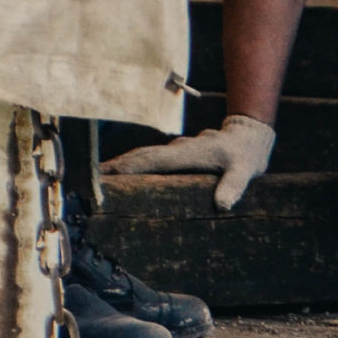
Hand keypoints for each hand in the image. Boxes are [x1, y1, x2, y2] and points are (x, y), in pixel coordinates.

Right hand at [101, 115, 276, 209]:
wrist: (249, 133)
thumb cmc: (246, 154)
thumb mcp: (245, 170)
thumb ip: (234, 186)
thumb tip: (222, 204)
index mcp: (188, 153)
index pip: (152, 160)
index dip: (128, 167)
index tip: (105, 174)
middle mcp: (178, 150)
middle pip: (140, 157)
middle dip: (115, 167)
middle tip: (88, 180)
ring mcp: (176, 151)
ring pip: (143, 157)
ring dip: (121, 167)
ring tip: (97, 181)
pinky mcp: (177, 155)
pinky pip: (151, 160)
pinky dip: (135, 167)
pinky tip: (124, 179)